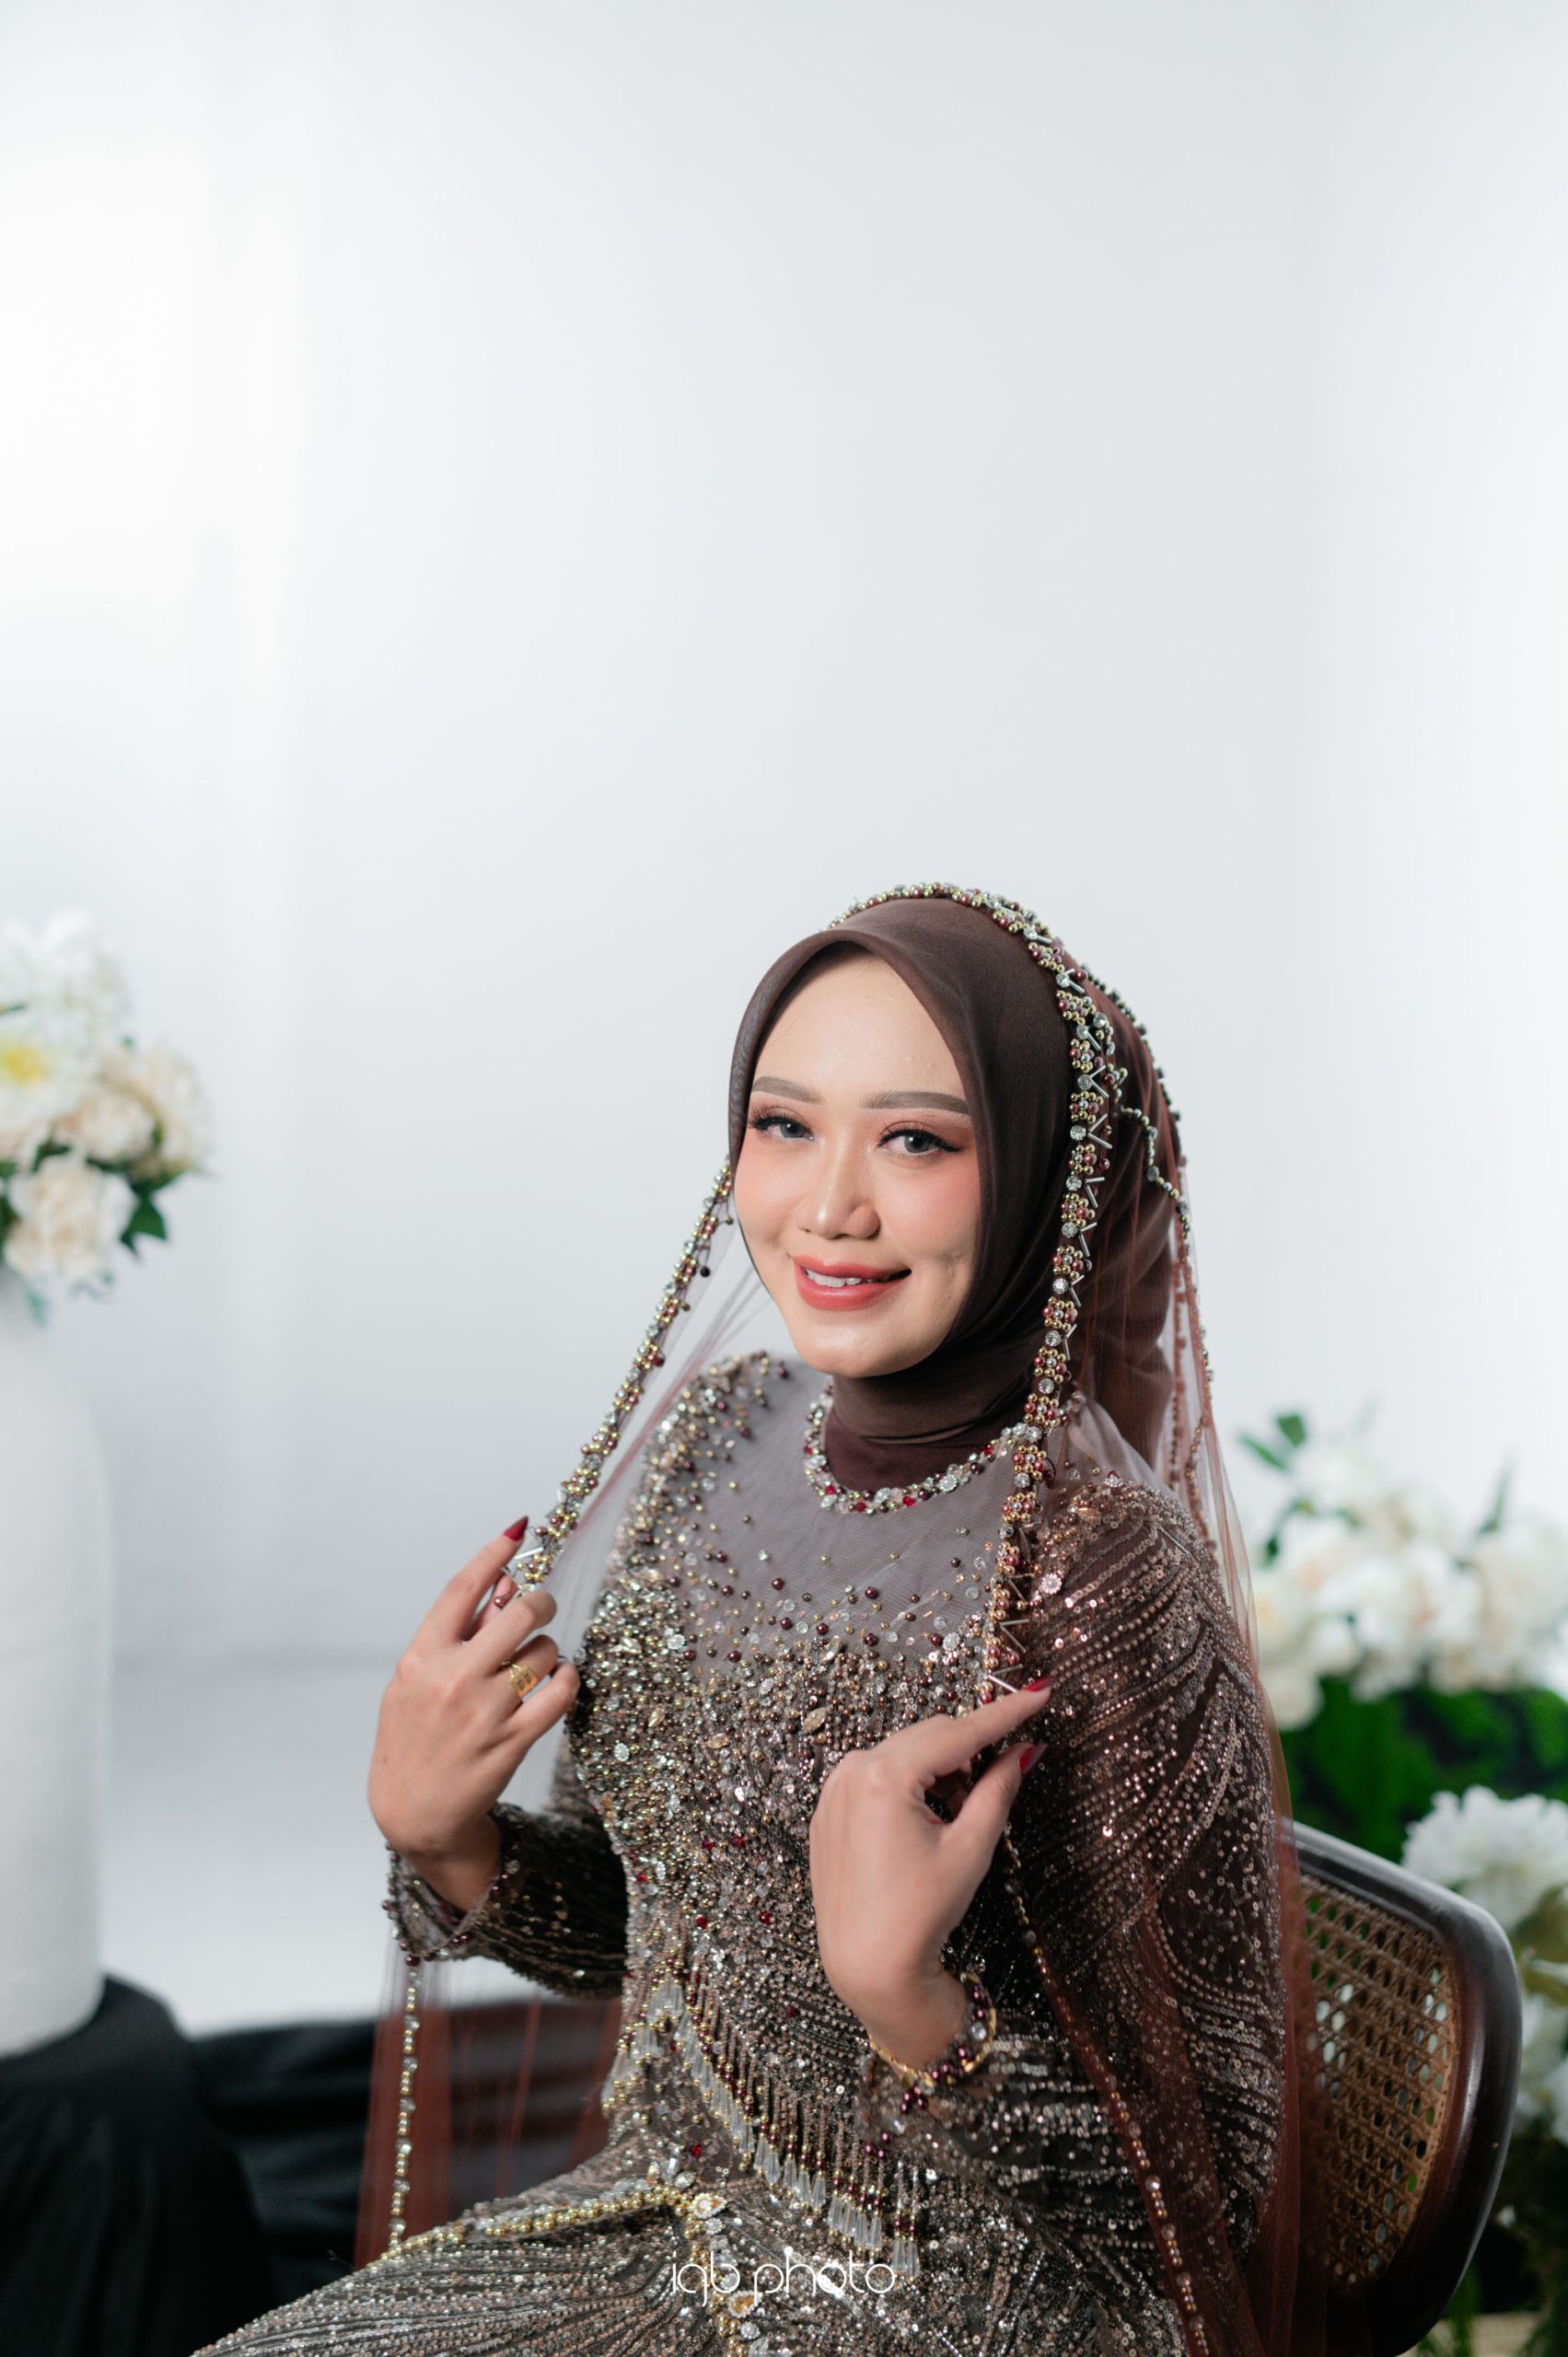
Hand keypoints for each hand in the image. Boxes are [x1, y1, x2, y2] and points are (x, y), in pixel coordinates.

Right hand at [368, 1527, 577, 1909]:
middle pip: (520, 1612)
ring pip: (544, 1651)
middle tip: (541, 1607)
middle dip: (540, 1602)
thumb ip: (459, 1632)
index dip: (494, 1552)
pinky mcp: (512, 1742)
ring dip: (548, 1651)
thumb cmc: (414, 1737)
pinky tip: (558, 1682)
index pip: (463, 1588)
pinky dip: (568, 1680)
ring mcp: (484, 1712)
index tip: (518, 1529)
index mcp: (421, 1657)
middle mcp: (453, 1680)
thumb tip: (505, 1583)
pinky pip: (561, 1693)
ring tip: (532, 1667)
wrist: (413, 1811)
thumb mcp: (417, 1679)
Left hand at [808, 1678, 1053, 2068]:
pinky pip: (877, 1776)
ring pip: (904, 1754)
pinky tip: (927, 1823)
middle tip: (1001, 1778)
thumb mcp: (970, 1848)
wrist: (869, 1966)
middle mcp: (851, 1770)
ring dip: (940, 1769)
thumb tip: (1024, 1750)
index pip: (959, 1731)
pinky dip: (910, 1785)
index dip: (1004, 1713)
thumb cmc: (920, 1913)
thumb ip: (998, 1789)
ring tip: (958, 1818)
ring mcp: (834, 1789)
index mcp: (884, 1775)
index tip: (1039, 1690)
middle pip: (930, 1737)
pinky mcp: (829, 1809)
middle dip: (971, 1750)